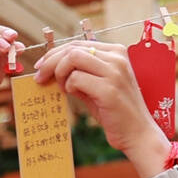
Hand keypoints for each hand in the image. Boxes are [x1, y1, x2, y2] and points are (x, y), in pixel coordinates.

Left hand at [34, 41, 169, 177]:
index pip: (78, 44)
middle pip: (72, 48)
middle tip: (39, 77)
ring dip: (60, 74)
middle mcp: (117, 57)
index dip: (55, 53)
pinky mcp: (109, 89)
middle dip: (51, 61)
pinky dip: (69, 87)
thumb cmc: (115, 112)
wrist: (138, 133)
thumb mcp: (97, 86)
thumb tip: (51, 68)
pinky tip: (73, 95)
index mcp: (116, 52)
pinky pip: (76, 79)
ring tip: (62, 88)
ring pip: (72, 59)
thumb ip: (79, 74)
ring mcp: (114, 72)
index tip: (41, 66)